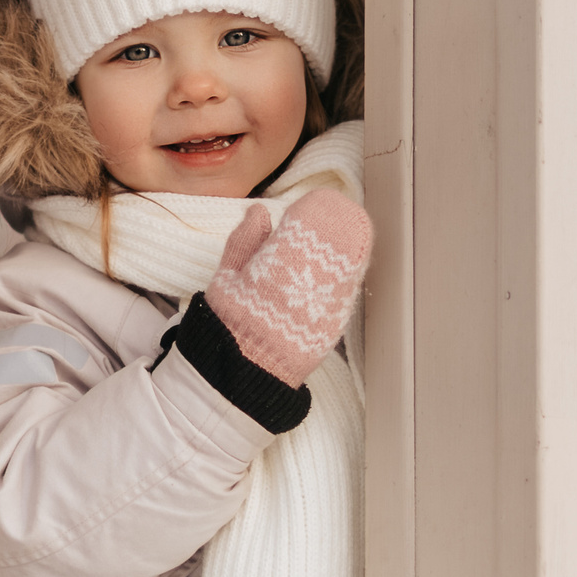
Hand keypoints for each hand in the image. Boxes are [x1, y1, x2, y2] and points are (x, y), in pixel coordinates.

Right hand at [205, 191, 371, 385]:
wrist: (245, 373)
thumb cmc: (229, 325)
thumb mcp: (224, 281)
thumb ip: (243, 243)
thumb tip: (259, 212)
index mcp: (270, 271)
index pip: (301, 230)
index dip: (310, 212)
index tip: (310, 204)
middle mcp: (301, 287)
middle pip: (330, 244)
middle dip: (335, 223)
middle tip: (334, 209)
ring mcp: (323, 306)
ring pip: (346, 264)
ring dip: (350, 241)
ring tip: (349, 224)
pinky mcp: (335, 323)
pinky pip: (349, 288)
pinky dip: (352, 269)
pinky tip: (352, 256)